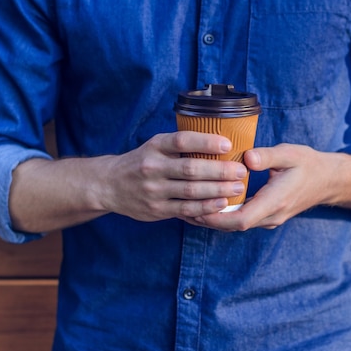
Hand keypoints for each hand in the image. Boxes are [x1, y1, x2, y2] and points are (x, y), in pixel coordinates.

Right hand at [104, 131, 247, 221]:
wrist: (109, 185)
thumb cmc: (142, 161)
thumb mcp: (156, 146)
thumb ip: (181, 146)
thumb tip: (220, 144)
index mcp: (155, 146)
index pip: (182, 141)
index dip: (206, 142)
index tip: (228, 144)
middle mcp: (153, 167)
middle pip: (191, 168)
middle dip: (220, 171)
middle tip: (240, 170)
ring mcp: (154, 190)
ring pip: (191, 191)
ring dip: (217, 190)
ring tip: (237, 187)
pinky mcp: (157, 209)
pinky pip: (185, 209)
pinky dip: (206, 207)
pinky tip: (221, 204)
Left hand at [189, 144, 343, 230]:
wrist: (328, 180)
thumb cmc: (308, 164)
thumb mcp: (290, 153)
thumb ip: (268, 156)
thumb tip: (246, 158)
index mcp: (276, 200)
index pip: (242, 219)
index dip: (217, 218)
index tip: (197, 208)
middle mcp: (272, 215)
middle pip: (234, 226)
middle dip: (209, 220)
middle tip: (183, 208)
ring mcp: (270, 218)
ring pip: (237, 225)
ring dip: (215, 218)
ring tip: (189, 206)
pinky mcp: (267, 215)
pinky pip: (242, 219)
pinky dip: (224, 215)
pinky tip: (209, 203)